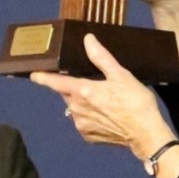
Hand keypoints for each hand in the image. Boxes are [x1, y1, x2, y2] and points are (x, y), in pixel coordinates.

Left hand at [32, 35, 176, 158]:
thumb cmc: (136, 104)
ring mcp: (82, 125)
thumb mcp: (121, 75)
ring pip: (75, 108)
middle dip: (74, 88)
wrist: (146, 135)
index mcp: (83, 92)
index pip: (55, 82)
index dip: (43, 77)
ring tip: (105, 101)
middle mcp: (77, 110)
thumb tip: (88, 40)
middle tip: (93, 84)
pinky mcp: (89, 137)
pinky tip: (107, 115)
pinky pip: (83, 122)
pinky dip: (91, 117)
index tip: (33, 74)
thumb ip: (101, 58)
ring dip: (84, 103)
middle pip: (67, 94)